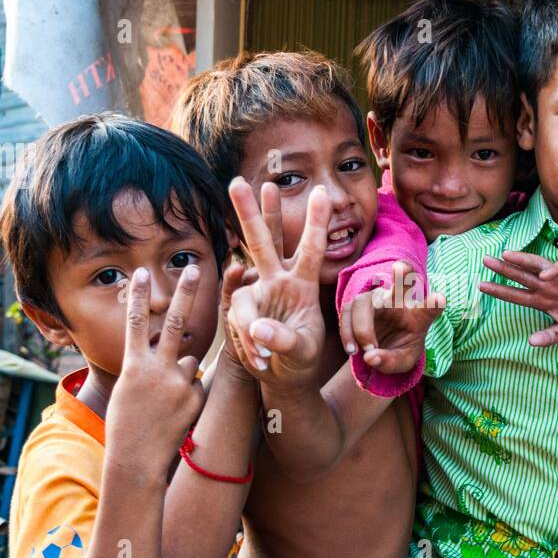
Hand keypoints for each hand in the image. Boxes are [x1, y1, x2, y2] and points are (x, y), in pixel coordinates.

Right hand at [108, 264, 206, 467]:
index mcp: (133, 365)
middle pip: (173, 322)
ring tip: (165, 402)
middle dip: (183, 293)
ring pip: (190, 362)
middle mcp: (157, 370)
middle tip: (192, 268)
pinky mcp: (194, 397)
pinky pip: (196, 386)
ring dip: (182, 374)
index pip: (135, 322)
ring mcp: (178, 383)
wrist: (136, 460)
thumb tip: (181, 355)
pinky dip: (188, 395)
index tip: (140, 272)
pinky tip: (176, 414)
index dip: (137, 296)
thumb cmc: (126, 425)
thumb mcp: (128, 389)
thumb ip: (150, 367)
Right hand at [226, 179, 330, 388]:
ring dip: (241, 298)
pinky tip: (259, 356)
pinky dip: (247, 337)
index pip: (310, 250)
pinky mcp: (239, 310)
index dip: (315, 222)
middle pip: (262, 242)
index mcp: (303, 285)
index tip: (321, 192)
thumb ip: (285, 340)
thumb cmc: (300, 358)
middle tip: (237, 181)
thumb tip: (258, 327)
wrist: (281, 375)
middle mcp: (277, 281)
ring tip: (262, 345)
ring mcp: (255, 293)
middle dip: (252, 213)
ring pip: (241, 277)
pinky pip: (235, 313)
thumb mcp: (302, 352)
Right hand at [339, 260, 445, 372]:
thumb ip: (390, 362)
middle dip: (402, 275)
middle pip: (401, 285)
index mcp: (419, 316)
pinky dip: (347, 332)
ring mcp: (377, 300)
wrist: (380, 348)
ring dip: (362, 327)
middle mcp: (399, 302)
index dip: (434, 304)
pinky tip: (352, 350)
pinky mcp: (357, 306)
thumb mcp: (401, 363)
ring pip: (363, 302)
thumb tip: (369, 357)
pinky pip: (347, 312)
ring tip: (367, 351)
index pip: (429, 308)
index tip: (440, 299)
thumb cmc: (398, 351)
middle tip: (400, 268)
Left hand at [478, 251, 557, 345]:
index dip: (499, 290)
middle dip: (503, 269)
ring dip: (522, 261)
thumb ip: (549, 336)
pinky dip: (553, 270)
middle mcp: (547, 287)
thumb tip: (531, 342)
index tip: (481, 286)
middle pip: (521, 276)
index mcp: (542, 300)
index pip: (516, 294)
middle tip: (485, 261)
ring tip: (506, 255)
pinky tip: (544, 273)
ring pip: (537, 267)